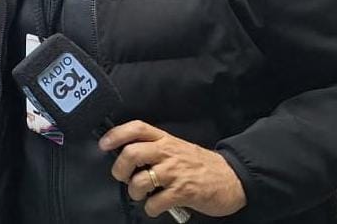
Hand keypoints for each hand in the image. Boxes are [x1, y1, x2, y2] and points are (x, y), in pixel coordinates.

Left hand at [100, 121, 245, 218]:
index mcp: (165, 139)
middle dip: (119, 169)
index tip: (104, 144)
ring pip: (140, 180)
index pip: (137, 128)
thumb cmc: (200, 165)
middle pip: (131, 153)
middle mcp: (168, 152)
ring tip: (141, 195)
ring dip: (134, 192)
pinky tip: (156, 207)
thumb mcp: (177, 148)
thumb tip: (127, 156)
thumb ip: (155, 148)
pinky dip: (150, 208)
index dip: (116, 134)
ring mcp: (175, 172)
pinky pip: (155, 202)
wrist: (232, 178)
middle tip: (123, 177)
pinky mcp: (183, 192)